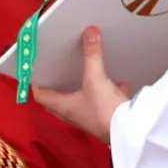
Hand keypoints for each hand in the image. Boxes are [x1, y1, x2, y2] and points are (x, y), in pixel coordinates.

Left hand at [33, 26, 130, 143]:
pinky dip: (109, 92)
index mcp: (63, 106)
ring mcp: (90, 117)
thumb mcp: (96, 79)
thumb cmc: (106, 114)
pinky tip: (119, 83)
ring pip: (81, 100)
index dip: (36, 83)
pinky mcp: (106, 118)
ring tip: (84, 72)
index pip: (41, 95)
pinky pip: (104, 103)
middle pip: (58, 98)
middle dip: (58, 84)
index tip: (36, 71)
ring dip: (82, 88)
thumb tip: (89, 33)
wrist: (131, 135)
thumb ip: (92, 56)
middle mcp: (73, 114)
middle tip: (57, 69)